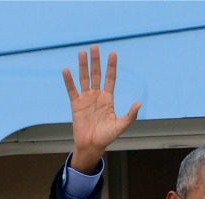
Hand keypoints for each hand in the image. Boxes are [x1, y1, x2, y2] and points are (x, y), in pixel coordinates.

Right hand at [63, 46, 140, 172]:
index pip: (110, 78)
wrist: (92, 146)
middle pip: (96, 74)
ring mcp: (86, 99)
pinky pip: (72, 90)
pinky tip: (66, 70)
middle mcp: (97, 96)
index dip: (111, 66)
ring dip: (83, 66)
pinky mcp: (76, 105)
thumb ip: (130, 115)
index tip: (112, 54)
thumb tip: (138, 103)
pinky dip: (69, 81)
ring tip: (82, 52)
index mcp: (108, 99)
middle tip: (94, 47)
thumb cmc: (107, 137)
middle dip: (96, 61)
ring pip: (84, 79)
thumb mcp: (121, 126)